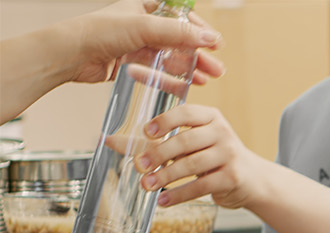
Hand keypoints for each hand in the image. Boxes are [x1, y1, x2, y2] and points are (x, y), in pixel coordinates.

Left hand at [69, 0, 223, 86]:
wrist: (70, 54)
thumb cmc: (100, 32)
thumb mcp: (144, 27)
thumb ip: (179, 33)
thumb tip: (210, 38)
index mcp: (145, 8)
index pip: (180, 14)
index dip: (199, 28)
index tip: (215, 43)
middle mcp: (142, 24)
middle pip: (179, 37)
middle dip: (199, 53)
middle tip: (217, 67)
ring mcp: (136, 44)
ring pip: (170, 55)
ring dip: (190, 67)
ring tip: (207, 79)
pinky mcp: (130, 63)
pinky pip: (157, 69)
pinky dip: (173, 77)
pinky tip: (187, 84)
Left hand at [134, 104, 269, 208]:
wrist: (253, 180)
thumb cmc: (213, 158)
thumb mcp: (189, 144)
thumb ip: (152, 142)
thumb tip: (108, 140)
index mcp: (210, 117)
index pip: (185, 113)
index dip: (164, 121)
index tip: (145, 132)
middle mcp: (222, 132)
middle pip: (185, 141)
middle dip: (159, 154)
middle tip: (139, 166)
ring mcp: (230, 155)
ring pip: (192, 165)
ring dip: (166, 177)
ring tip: (147, 185)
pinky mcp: (233, 177)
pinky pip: (201, 186)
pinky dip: (179, 195)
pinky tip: (163, 200)